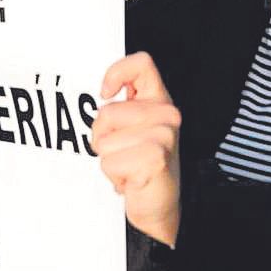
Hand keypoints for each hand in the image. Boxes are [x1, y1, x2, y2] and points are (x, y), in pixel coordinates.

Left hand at [92, 52, 181, 246]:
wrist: (160, 206)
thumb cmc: (143, 165)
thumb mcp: (134, 129)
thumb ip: (124, 107)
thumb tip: (105, 94)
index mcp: (160, 101)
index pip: (142, 64)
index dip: (116, 73)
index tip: (106, 92)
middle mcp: (167, 114)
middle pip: (106, 112)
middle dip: (103, 137)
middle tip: (124, 152)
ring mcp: (164, 135)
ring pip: (104, 141)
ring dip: (109, 160)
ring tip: (130, 166)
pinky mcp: (155, 157)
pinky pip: (109, 162)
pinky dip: (114, 176)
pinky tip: (132, 179)